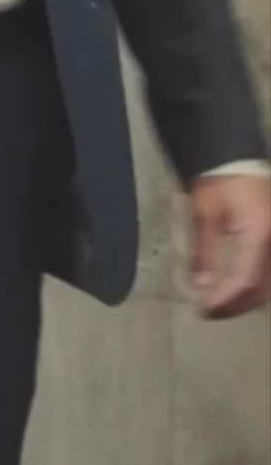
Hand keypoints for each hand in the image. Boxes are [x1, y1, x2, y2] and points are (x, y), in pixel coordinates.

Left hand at [187, 173, 270, 318]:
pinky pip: (270, 272)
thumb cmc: (219, 180)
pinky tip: (237, 288)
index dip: (226, 300)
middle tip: (210, 311)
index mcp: (259, 233)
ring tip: (221, 303)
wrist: (235, 154)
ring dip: (247, 299)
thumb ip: (204, 252)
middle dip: (236, 304)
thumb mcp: (205, 213)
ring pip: (269, 285)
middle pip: (263, 288)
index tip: (204, 308)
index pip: (246, 279)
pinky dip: (256, 286)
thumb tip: (201, 286)